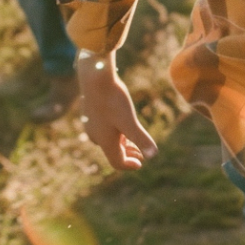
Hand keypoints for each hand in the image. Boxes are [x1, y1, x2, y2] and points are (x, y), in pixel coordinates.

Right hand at [77, 54, 157, 169]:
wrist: (94, 78)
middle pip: (113, 152)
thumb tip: (153, 155)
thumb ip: (141, 138)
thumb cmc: (113, 100)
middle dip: (128, 154)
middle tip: (141, 154)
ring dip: (122, 144)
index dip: (129, 165)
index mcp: (105, 141)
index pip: (117, 162)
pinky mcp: (91, 114)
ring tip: (133, 141)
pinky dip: (115, 133)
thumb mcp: (130, 121)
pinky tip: (121, 124)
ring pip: (108, 140)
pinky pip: (103, 130)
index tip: (141, 163)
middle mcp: (96, 136)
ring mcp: (91, 125)